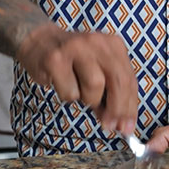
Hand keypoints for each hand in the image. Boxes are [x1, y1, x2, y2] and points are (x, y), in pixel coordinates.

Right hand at [16, 23, 136, 133]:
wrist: (39, 42)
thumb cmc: (73, 62)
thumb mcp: (98, 70)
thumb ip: (111, 92)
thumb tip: (118, 122)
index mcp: (113, 45)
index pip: (129, 79)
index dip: (130, 106)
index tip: (127, 127)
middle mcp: (97, 43)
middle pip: (117, 81)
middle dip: (116, 108)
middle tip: (110, 126)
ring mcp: (76, 48)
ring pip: (95, 86)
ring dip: (88, 99)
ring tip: (78, 90)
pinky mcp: (55, 60)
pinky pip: (70, 91)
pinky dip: (68, 96)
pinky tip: (62, 84)